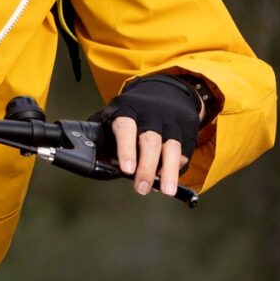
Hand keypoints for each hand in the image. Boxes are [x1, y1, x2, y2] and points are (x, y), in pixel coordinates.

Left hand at [104, 74, 204, 196]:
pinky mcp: (186, 131)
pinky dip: (176, 167)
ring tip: (166, 191)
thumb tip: (93, 162)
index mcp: (127, 109)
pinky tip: (170, 180)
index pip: (125, 129)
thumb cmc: (132, 111)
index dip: (126, 150)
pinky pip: (183, 151)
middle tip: (141, 188)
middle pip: (150, 142)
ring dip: (169, 172)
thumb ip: (104, 135)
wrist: (166, 90)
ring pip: (172, 148)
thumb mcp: (114, 114)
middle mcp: (151, 115)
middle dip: (146, 167)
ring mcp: (171, 122)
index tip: (126, 170)